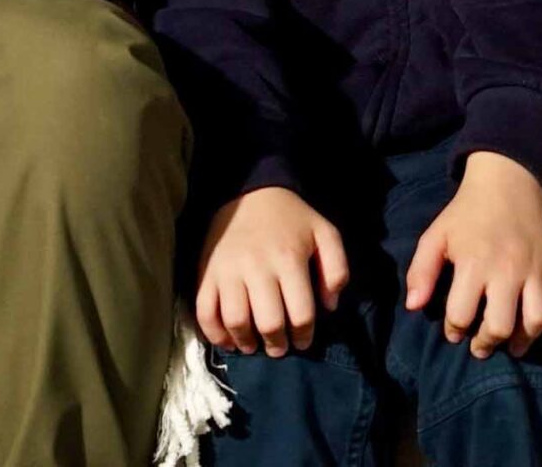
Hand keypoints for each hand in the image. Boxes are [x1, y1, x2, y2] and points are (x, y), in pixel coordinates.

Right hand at [194, 187, 350, 357]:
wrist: (249, 192)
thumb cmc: (292, 219)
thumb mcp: (325, 234)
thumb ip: (337, 270)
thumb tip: (329, 307)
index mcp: (289, 259)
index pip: (301, 314)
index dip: (305, 336)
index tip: (303, 341)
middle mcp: (257, 267)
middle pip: (269, 323)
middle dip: (277, 345)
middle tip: (280, 348)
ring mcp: (228, 271)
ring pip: (236, 321)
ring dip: (247, 343)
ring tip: (255, 346)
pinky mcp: (206, 273)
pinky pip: (204, 311)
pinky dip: (214, 333)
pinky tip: (227, 341)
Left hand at [405, 151, 541, 358]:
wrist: (507, 184)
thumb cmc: (466, 214)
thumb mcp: (435, 237)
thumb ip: (421, 271)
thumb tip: (413, 306)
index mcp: (475, 264)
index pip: (462, 315)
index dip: (454, 330)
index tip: (454, 330)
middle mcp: (508, 271)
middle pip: (501, 325)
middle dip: (486, 343)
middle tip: (480, 345)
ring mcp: (537, 271)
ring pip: (537, 321)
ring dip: (524, 341)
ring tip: (512, 345)